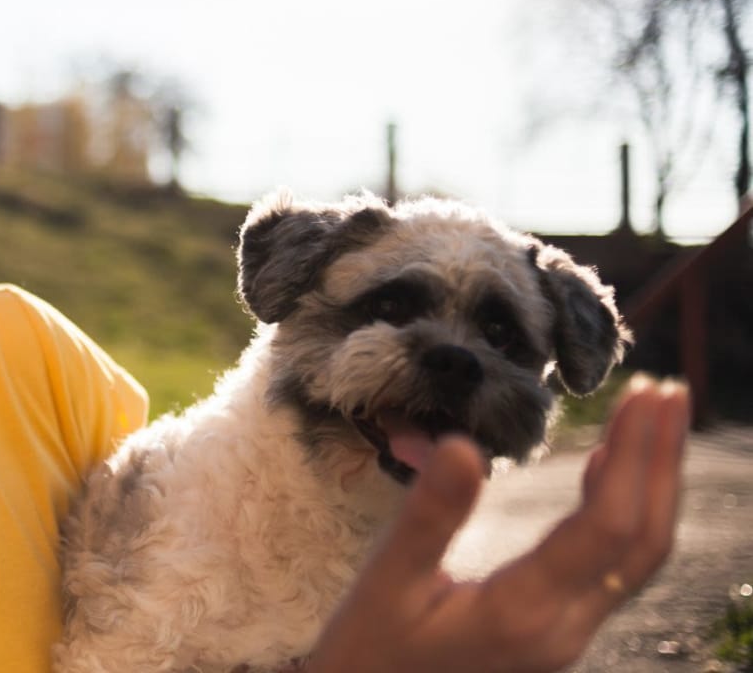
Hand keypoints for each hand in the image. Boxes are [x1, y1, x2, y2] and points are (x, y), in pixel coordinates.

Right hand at [305, 375, 689, 672]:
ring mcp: (567, 634)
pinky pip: (615, 566)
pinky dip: (627, 510)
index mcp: (523, 613)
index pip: (606, 527)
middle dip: (662, 462)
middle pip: (643, 542)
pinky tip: (609, 470)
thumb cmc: (370, 647)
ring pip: (638, 557)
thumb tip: (464, 446)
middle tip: (667, 390)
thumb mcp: (387, 579)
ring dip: (656, 485)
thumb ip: (429, 516)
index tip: (641, 392)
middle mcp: (562, 628)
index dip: (634, 456)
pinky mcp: (559, 629)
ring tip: (656, 418)